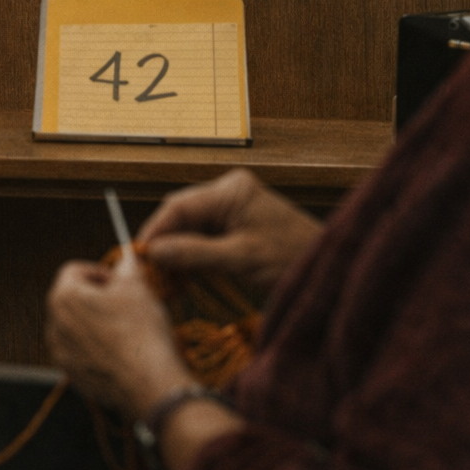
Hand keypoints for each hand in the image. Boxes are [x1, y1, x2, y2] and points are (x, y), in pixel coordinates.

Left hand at [46, 259, 194, 417]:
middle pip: (72, 298)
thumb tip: (125, 260)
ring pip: (76, 326)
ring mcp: (61, 352)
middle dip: (96, 297)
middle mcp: (54, 324)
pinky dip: (97, 347)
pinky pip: (81, 352)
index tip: (119, 282)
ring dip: (96, 322)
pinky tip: (121, 351)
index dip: (99, 271)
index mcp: (64, 296)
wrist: (149, 382)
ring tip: (125, 328)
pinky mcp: (72, 374)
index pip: (74, 270)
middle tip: (124, 303)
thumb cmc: (141, 330)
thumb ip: (126, 267)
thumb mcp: (137, 286)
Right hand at [137, 169, 322, 295]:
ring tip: (163, 280)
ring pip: (191, 228)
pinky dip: (192, 257)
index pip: (179, 205)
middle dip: (164, 243)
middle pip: (182, 215)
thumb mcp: (241, 258)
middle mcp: (230, 192)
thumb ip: (195, 254)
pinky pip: (205, 237)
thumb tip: (154, 252)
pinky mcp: (238, 226)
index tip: (139, 256)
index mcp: (232, 190)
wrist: (331, 271)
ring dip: (177, 253)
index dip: (156, 230)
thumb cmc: (294, 260)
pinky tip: (182, 277)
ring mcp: (234, 208)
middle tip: (148, 272)